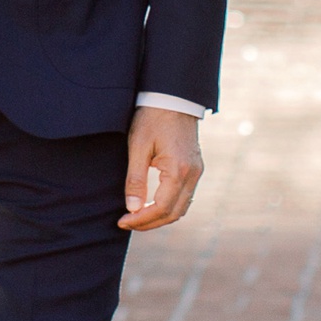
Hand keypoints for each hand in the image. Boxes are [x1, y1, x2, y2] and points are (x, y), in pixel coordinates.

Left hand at [120, 105, 201, 231]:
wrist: (173, 97)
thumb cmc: (152, 118)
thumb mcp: (138, 146)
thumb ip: (135, 179)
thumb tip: (132, 208)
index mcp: (179, 170)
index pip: (162, 208)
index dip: (142, 219)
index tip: (123, 221)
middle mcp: (193, 174)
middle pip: (174, 213)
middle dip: (150, 223)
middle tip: (127, 223)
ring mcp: (197, 172)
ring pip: (181, 207)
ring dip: (160, 217)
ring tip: (137, 218)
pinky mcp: (195, 168)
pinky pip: (185, 196)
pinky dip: (169, 207)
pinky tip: (152, 205)